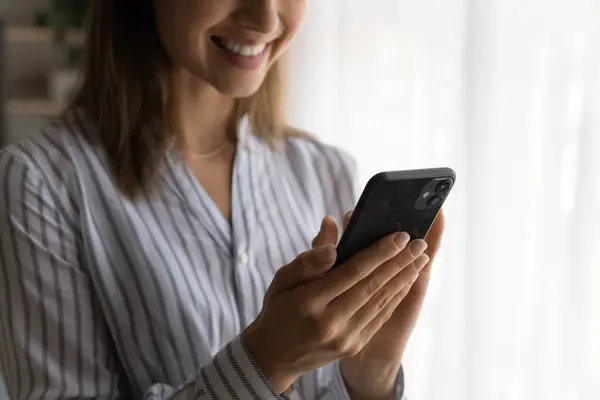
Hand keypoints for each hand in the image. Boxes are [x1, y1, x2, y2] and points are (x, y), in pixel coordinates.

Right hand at [244, 217, 428, 393]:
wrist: (275, 356)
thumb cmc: (279, 309)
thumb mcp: (282, 280)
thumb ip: (308, 261)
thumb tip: (332, 241)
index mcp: (310, 301)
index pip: (352, 272)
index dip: (379, 253)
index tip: (399, 236)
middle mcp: (330, 322)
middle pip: (372, 286)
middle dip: (399, 262)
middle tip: (419, 242)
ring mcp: (345, 337)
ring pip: (380, 301)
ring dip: (404, 278)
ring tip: (421, 258)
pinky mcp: (354, 346)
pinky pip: (380, 317)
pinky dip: (395, 296)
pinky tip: (406, 281)